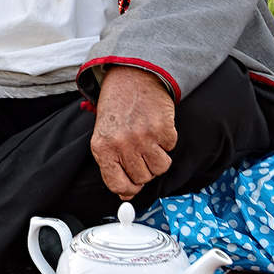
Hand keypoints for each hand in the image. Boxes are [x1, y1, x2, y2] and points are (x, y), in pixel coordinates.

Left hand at [90, 66, 177, 198]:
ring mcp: (143, 137)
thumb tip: (126, 196)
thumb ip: (112, 165)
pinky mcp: (163, 129)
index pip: (117, 185)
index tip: (132, 183)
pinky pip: (170, 149)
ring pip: (159, 168)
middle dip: (143, 168)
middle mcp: (121, 144)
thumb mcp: (104, 135)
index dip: (128, 188)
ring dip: (157, 157)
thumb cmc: (117, 108)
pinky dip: (167, 142)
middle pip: (142, 178)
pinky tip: (156, 128)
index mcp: (102, 147)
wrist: (131, 77)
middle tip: (139, 151)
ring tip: (148, 140)